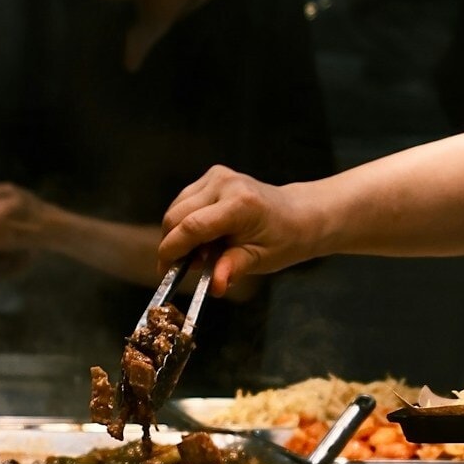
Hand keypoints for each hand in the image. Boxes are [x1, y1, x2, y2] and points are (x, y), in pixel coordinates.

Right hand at [158, 164, 314, 295]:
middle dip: (173, 244)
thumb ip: (234, 269)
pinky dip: (184, 223)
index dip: (172, 250)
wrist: (298, 214)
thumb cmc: (282, 239)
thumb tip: (215, 287)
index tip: (164, 271)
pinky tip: (202, 238)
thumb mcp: (261, 260)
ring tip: (200, 253)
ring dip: (178, 234)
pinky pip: (184, 202)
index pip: (192, 226)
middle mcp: (225, 184)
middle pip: (176, 216)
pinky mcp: (211, 176)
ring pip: (176, 208)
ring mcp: (216, 176)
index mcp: (240, 204)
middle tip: (186, 267)